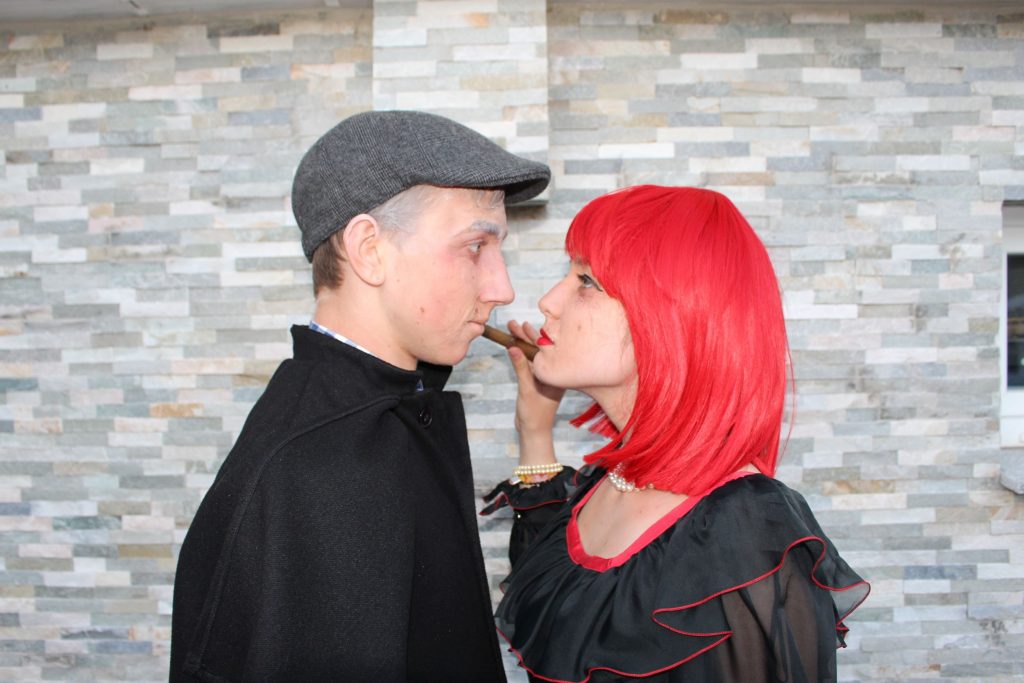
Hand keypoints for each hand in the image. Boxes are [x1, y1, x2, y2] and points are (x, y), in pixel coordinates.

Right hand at [505, 321, 564, 464]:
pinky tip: (514, 345)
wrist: (533, 431)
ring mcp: (544, 376)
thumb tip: (513, 347)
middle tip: (513, 323)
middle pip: (538, 350)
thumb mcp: (527, 389)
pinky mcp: (536, 381)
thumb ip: (521, 368)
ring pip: (532, 355)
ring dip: (521, 343)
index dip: (532, 336)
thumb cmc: (535, 413)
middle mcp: (552, 373)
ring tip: (512, 329)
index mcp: (556, 373)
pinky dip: (520, 354)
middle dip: (525, 336)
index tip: (522, 325)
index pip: (544, 350)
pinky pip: (528, 363)